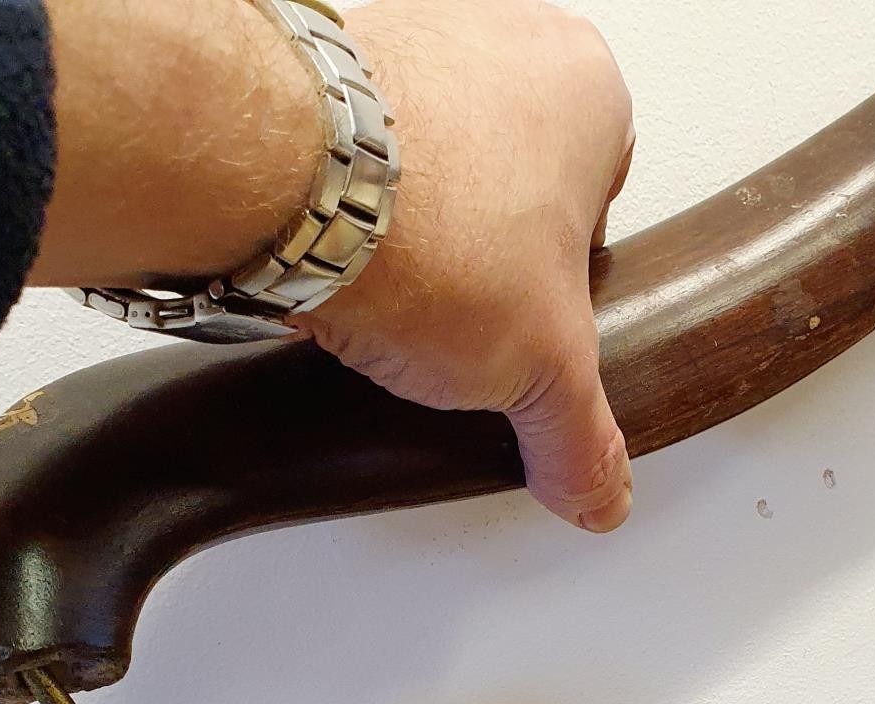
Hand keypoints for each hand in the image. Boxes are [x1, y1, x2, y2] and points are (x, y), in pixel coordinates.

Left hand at [296, 0, 636, 532]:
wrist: (272, 181)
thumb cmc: (424, 226)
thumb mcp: (546, 371)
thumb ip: (582, 438)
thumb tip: (595, 487)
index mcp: (589, 89)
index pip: (602, 207)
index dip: (569, 285)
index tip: (536, 324)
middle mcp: (504, 39)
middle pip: (516, 184)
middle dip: (493, 257)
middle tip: (470, 320)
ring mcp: (408, 40)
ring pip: (434, 167)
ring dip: (420, 235)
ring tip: (401, 304)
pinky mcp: (320, 66)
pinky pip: (351, 155)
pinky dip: (348, 211)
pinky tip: (342, 269)